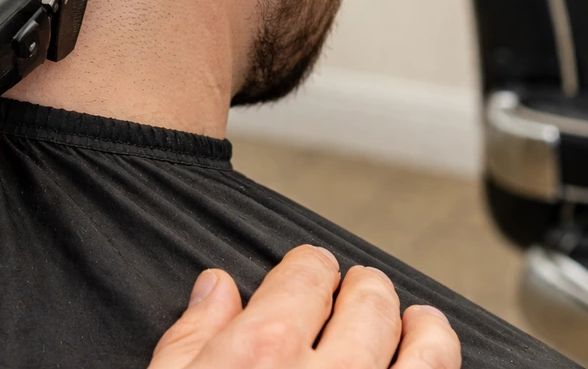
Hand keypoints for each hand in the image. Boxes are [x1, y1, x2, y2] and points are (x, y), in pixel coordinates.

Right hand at [151, 245, 460, 368]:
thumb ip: (192, 337)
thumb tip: (216, 286)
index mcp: (260, 352)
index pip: (306, 276)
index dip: (311, 265)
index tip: (312, 268)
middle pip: (369, 305)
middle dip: (367, 288)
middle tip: (366, 287)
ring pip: (428, 356)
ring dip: (427, 331)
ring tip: (424, 323)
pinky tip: (432, 367)